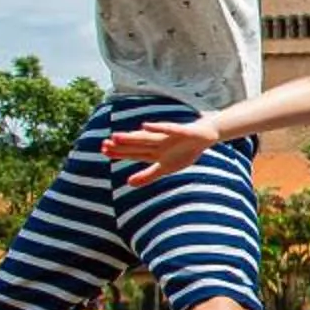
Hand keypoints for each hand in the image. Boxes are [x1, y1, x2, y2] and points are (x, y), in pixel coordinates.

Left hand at [102, 118, 220, 182]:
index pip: (133, 152)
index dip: (119, 152)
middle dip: (121, 145)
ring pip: (148, 137)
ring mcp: (169, 136)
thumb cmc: (185, 151)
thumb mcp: (166, 167)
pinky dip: (157, 128)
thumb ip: (148, 175)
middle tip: (104, 144)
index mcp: (154, 152)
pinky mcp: (181, 131)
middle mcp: (158, 143)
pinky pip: (168, 129)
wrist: (206, 135)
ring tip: (117, 136)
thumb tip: (128, 183)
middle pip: (137, 144)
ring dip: (133, 137)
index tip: (103, 151)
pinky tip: (145, 125)